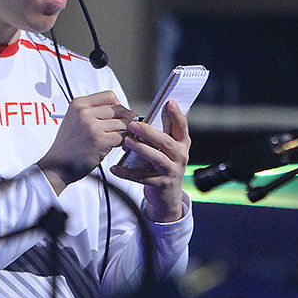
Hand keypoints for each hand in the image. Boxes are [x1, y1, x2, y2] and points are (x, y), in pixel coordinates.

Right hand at [38, 91, 135, 194]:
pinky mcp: (99, 141)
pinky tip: (121, 146)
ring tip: (124, 139)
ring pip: (123, 123)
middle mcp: (84, 112)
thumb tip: (122, 111)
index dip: (119, 106)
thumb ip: (94, 112)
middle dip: (127, 119)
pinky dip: (125, 142)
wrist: (57, 165)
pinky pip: (122, 137)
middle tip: (128, 129)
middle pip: (119, 109)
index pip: (109, 96)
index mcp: (78, 104)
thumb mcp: (75, 120)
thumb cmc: (69, 146)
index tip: (120, 116)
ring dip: (127, 132)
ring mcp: (91, 126)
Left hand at [110, 100, 189, 221]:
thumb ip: (165, 130)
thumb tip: (162, 105)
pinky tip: (115, 168)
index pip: (181, 126)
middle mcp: (180, 156)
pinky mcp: (161, 184)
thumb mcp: (169, 147)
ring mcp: (171, 171)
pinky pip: (142, 178)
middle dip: (150, 132)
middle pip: (167, 142)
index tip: (169, 102)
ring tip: (126, 141)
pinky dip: (127, 173)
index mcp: (182, 143)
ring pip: (156, 159)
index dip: (176, 114)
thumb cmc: (164, 164)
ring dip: (141, 149)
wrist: (168, 196)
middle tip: (133, 124)